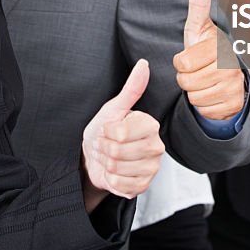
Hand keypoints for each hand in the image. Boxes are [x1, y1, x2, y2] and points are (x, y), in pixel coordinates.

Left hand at [82, 59, 163, 201]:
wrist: (94, 158)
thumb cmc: (103, 130)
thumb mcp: (113, 108)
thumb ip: (131, 88)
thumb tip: (143, 64)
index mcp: (150, 125)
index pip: (121, 133)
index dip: (107, 132)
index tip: (108, 129)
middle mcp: (156, 147)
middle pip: (117, 151)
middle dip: (104, 148)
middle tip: (106, 144)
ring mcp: (151, 168)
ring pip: (118, 169)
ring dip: (106, 163)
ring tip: (108, 157)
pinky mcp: (143, 186)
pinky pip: (120, 185)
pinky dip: (110, 179)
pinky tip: (113, 172)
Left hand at [173, 0, 245, 119]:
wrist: (225, 78)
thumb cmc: (204, 50)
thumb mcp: (197, 28)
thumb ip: (198, 4)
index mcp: (220, 46)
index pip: (183, 63)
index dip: (181, 62)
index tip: (190, 57)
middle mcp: (231, 66)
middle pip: (187, 82)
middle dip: (186, 79)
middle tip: (197, 71)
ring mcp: (235, 86)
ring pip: (195, 97)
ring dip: (194, 93)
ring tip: (203, 82)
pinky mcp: (235, 104)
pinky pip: (205, 111)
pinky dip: (204, 106)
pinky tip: (212, 95)